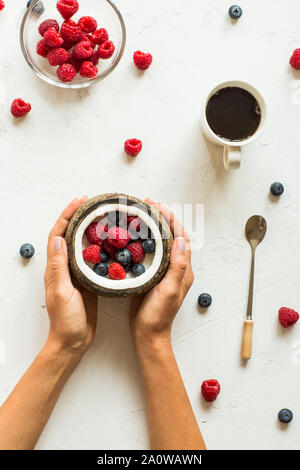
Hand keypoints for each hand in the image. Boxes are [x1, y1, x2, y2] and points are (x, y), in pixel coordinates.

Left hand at [44, 197, 97, 356]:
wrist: (73, 341)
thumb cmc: (65, 321)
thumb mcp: (62, 292)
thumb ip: (60, 267)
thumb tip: (59, 239)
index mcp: (56, 268)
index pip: (58, 235)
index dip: (67, 216)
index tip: (79, 202)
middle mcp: (64, 267)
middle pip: (69, 235)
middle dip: (78, 216)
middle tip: (92, 204)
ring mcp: (77, 273)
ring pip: (82, 244)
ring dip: (89, 228)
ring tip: (102, 216)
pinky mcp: (88, 281)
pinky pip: (93, 258)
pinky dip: (100, 246)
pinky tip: (110, 242)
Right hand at [130, 199, 193, 346]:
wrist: (148, 334)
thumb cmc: (159, 316)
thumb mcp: (168, 290)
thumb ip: (176, 266)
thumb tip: (180, 239)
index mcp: (183, 269)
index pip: (180, 237)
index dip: (171, 219)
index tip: (158, 206)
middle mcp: (175, 268)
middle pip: (171, 236)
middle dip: (161, 218)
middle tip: (146, 204)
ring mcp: (163, 271)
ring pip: (160, 242)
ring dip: (153, 226)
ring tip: (140, 214)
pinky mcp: (151, 275)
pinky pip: (150, 252)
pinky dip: (143, 240)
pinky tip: (133, 236)